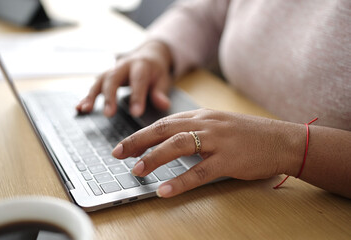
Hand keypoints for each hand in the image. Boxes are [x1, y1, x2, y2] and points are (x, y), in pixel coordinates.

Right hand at [76, 40, 172, 116]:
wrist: (148, 55)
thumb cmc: (156, 71)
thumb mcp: (163, 79)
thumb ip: (160, 92)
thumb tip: (163, 104)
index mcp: (141, 65)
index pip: (138, 80)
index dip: (137, 96)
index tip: (136, 113)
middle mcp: (123, 65)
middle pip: (113, 78)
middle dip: (110, 96)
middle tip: (109, 114)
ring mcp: (112, 70)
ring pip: (100, 81)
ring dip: (92, 96)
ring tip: (86, 110)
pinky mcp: (104, 77)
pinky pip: (94, 86)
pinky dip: (86, 97)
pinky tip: (79, 108)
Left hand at [112, 109, 304, 197]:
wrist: (282, 140)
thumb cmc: (249, 135)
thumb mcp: (219, 125)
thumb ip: (195, 130)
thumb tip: (169, 142)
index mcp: (202, 116)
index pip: (164, 122)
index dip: (142, 134)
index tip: (125, 145)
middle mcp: (206, 124)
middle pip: (164, 129)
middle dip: (138, 141)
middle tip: (118, 153)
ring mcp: (218, 140)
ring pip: (179, 145)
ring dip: (154, 157)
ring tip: (137, 170)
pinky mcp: (229, 160)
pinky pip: (200, 172)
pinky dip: (180, 181)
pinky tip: (165, 190)